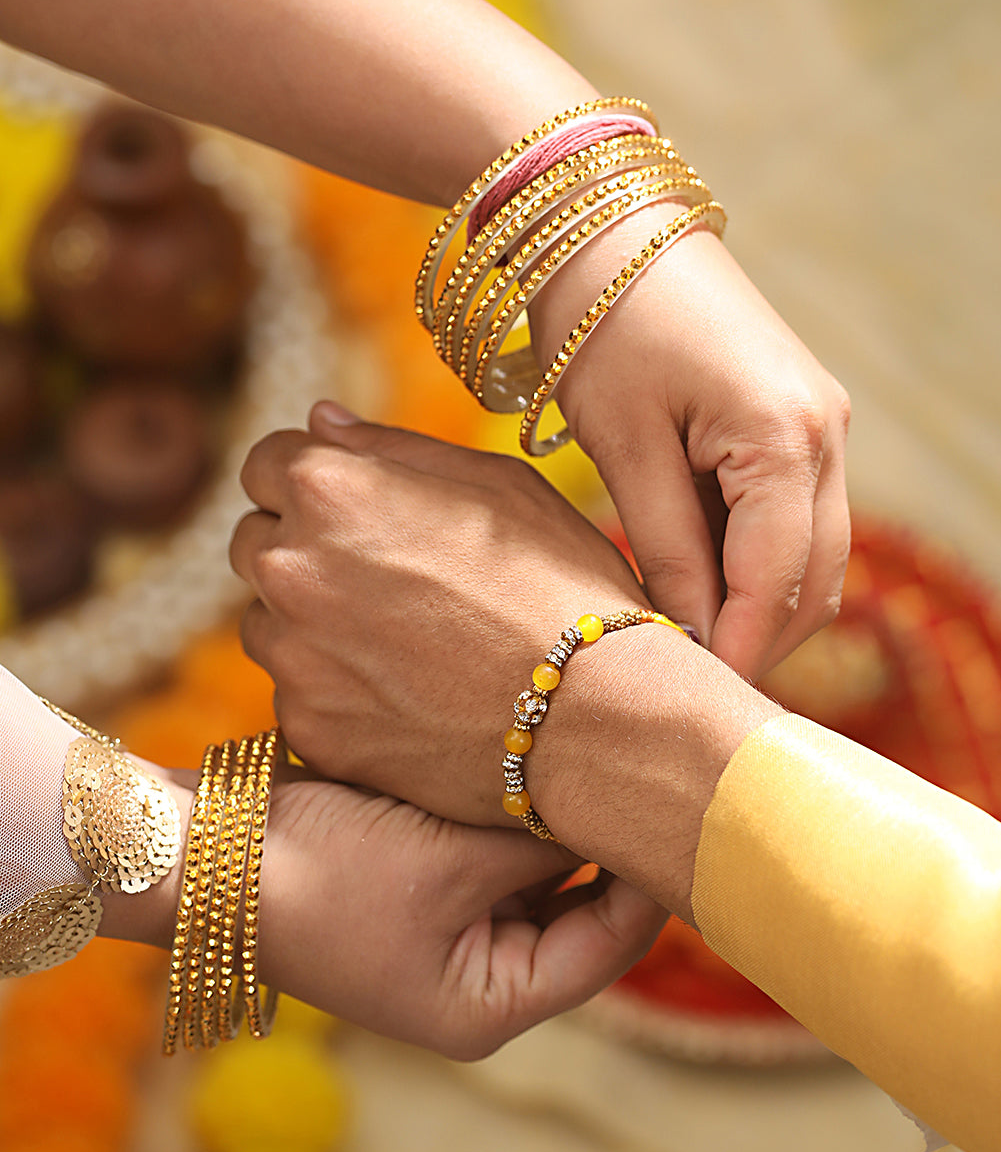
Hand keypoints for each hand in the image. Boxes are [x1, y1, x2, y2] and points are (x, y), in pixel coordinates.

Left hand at [231, 413, 780, 919]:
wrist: (595, 715)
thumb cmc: (560, 585)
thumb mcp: (497, 484)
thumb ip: (392, 447)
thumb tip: (320, 423)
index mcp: (330, 487)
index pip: (264, 463)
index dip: (312, 484)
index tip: (356, 511)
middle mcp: (291, 567)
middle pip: (254, 542)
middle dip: (303, 551)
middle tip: (385, 580)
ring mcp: (294, 655)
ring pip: (268, 625)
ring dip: (312, 626)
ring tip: (403, 643)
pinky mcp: (308, 728)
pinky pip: (300, 696)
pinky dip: (337, 693)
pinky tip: (408, 696)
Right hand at [260, 775, 665, 1057]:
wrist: (208, 854)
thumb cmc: (327, 876)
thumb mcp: (452, 863)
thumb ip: (543, 843)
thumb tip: (622, 810)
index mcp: (489, 1005)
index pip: (606, 948)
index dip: (652, 884)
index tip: (688, 817)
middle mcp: (476, 977)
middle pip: (576, 911)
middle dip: (603, 847)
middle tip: (653, 776)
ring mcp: (445, 931)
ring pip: (535, 875)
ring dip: (555, 823)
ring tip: (602, 759)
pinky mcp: (419, 884)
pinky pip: (489, 851)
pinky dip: (511, 815)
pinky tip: (536, 761)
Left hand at [527, 210, 850, 679]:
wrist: (611, 225)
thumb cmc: (601, 322)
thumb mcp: (624, 445)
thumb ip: (666, 546)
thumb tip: (689, 634)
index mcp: (786, 437)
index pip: (775, 581)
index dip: (735, 649)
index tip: (688, 700)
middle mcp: (826, 434)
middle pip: (815, 579)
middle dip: (758, 640)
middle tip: (688, 687)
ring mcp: (821, 426)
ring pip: (812, 554)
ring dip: (760, 605)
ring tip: (687, 644)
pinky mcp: (798, 422)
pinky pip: (793, 517)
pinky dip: (755, 562)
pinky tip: (699, 585)